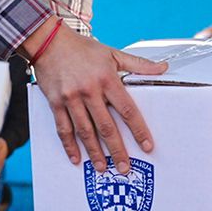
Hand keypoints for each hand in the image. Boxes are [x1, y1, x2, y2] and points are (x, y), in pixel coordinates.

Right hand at [26, 20, 166, 175]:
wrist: (49, 42)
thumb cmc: (82, 48)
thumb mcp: (113, 53)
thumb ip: (139, 64)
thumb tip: (163, 67)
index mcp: (107, 79)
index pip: (127, 110)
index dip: (138, 130)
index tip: (147, 145)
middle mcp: (89, 90)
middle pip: (106, 126)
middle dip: (117, 150)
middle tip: (125, 168)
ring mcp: (71, 98)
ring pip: (85, 131)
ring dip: (94, 153)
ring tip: (103, 168)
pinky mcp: (55, 103)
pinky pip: (63, 129)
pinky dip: (69, 146)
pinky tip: (76, 158)